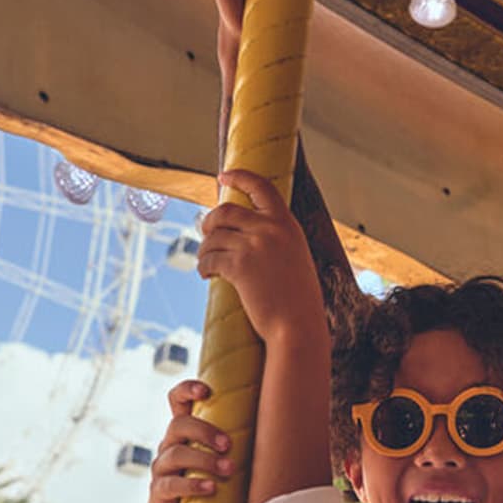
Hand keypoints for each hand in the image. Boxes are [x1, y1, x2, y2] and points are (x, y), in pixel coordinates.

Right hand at [147, 380, 233, 502]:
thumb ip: (238, 448)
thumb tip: (282, 434)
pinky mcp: (158, 494)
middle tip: (229, 445)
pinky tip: (211, 489)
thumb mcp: (223, 465)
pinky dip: (193, 485)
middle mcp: (169, 446)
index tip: (207, 391)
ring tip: (228, 470)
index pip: (176, 400)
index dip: (187, 390)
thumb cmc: (212, 492)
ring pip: (176, 453)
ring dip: (205, 460)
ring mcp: (161, 470)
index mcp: (184, 434)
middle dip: (205, 431)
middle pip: (179, 424)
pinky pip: (171, 485)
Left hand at [198, 169, 325, 344]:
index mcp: (287, 224)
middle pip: (226, 211)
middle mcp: (270, 229)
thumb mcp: (295, 259)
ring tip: (205, 260)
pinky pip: (210, 258)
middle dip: (210, 220)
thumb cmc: (298, 302)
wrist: (298, 326)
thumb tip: (249, 236)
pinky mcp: (239, 266)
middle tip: (206, 231)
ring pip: (214, 236)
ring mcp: (254, 246)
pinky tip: (205, 274)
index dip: (239, 177)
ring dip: (205, 248)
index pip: (262, 187)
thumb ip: (277, 242)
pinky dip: (204, 266)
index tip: (223, 176)